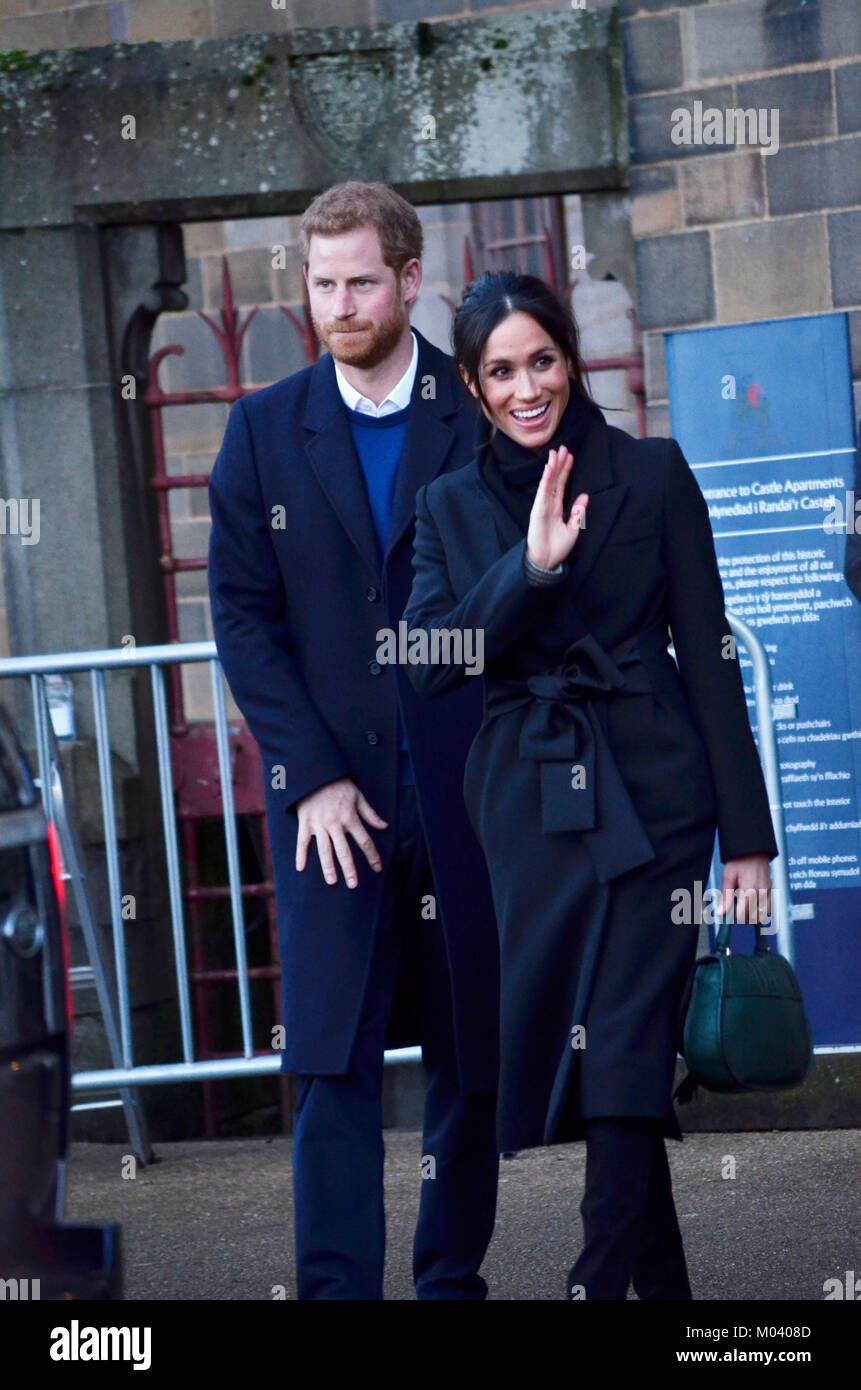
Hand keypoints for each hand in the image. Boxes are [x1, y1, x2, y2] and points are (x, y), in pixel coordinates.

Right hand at [295, 776, 387, 888]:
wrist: (316, 773)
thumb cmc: (339, 785)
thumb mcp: (358, 797)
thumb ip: (371, 814)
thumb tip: (385, 827)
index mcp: (350, 818)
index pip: (364, 840)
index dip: (372, 855)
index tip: (377, 868)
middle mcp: (335, 823)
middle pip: (344, 850)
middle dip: (350, 868)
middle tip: (353, 884)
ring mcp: (319, 824)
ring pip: (324, 849)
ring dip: (328, 866)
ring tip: (332, 881)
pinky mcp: (305, 823)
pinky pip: (302, 841)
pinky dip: (300, 854)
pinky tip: (300, 868)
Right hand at [526, 444, 588, 570]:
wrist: (547, 561)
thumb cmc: (558, 547)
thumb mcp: (573, 528)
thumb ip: (578, 511)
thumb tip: (585, 495)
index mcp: (557, 507)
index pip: (562, 484)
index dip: (566, 470)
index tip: (570, 456)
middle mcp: (549, 504)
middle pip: (555, 479)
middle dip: (559, 464)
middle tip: (563, 447)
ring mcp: (542, 506)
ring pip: (548, 482)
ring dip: (552, 467)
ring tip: (556, 453)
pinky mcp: (538, 511)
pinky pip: (543, 493)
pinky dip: (546, 480)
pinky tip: (549, 469)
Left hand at [719, 854, 772, 924]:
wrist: (753, 850)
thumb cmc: (739, 862)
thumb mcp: (728, 877)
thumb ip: (725, 896)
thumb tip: (720, 913)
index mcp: (749, 890)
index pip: (742, 914)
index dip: (734, 915)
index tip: (729, 910)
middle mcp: (761, 893)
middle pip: (752, 916)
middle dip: (743, 915)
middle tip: (736, 905)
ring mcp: (768, 892)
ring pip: (762, 915)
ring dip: (752, 915)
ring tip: (744, 907)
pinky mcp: (771, 891)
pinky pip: (768, 908)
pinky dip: (761, 911)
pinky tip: (753, 906)